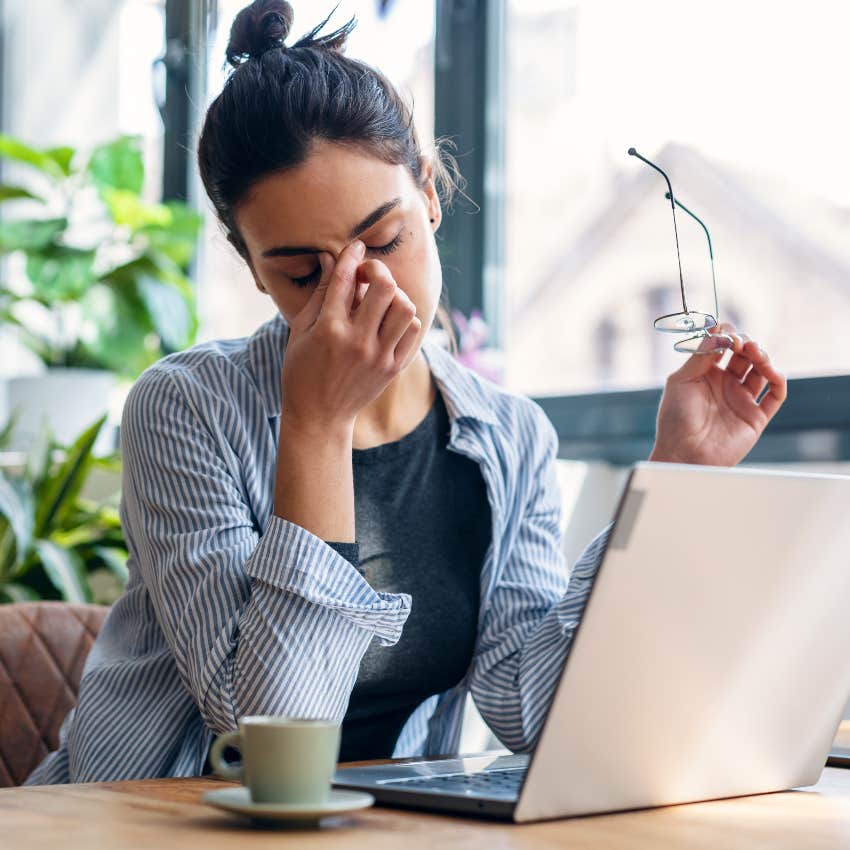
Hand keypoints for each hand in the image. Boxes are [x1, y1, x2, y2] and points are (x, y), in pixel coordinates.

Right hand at [280, 240, 421, 431]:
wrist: (319, 416)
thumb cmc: (302, 370)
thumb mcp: (301, 330)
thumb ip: (318, 293)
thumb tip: (330, 257)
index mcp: (329, 329)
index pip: (346, 278)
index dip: (352, 255)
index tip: (356, 246)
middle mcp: (357, 341)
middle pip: (385, 286)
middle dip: (377, 271)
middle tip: (367, 276)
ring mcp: (379, 356)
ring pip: (405, 307)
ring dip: (394, 295)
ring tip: (380, 300)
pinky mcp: (393, 368)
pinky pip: (413, 330)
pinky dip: (404, 318)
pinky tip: (389, 320)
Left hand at [649, 323, 786, 466]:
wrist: (683, 453)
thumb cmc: (675, 418)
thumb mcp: (682, 380)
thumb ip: (700, 355)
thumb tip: (717, 329)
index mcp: (706, 374)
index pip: (724, 347)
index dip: (727, 336)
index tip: (725, 333)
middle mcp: (725, 385)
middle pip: (745, 355)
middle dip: (747, 343)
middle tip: (741, 343)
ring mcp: (741, 400)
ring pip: (762, 371)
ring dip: (762, 357)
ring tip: (755, 352)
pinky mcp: (755, 417)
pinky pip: (775, 395)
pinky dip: (779, 381)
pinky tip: (771, 372)